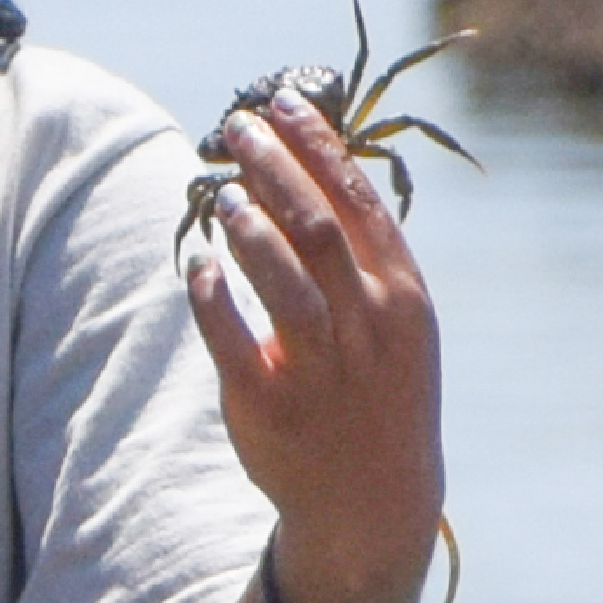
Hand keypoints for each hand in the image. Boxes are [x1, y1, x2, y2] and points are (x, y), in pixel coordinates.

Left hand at [181, 98, 445, 602]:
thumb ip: (361, 256)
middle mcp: (368, 326)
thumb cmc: (379, 392)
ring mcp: (322, 368)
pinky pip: (232, 340)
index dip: (316, 146)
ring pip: (280, 278)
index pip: (358, 200)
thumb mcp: (394, 322)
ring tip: (222, 191)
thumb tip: (311, 169)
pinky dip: (212, 297)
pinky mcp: (270, 405)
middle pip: (315, 225)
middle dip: (272, 168)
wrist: (373, 499)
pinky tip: (198, 266)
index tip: (281, 104)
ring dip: (246, 225)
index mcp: (403, 296)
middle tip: (234, 128)